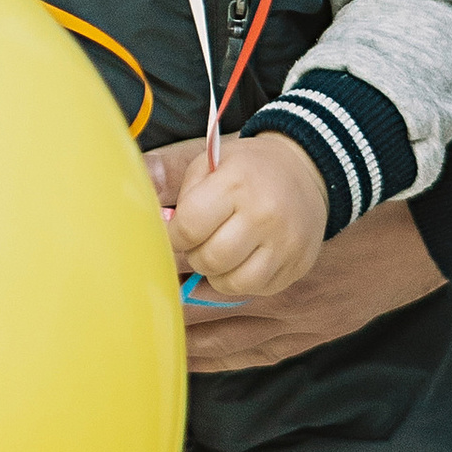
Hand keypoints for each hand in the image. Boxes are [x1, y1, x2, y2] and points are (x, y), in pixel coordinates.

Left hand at [145, 159, 446, 373]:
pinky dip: (212, 359)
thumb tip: (140, 175)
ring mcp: (293, 318)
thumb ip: (193, 168)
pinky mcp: (306, 335)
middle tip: (121, 310)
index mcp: (261, 239)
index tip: (124, 264)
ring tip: (140, 341)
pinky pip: (248, 357)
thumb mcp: (256, 166)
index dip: (151, 267)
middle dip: (157, 310)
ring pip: (218, 341)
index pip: (187, 264)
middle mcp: (275, 287)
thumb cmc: (326, 194)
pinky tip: (186, 357)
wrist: (406, 226)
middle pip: (196, 309)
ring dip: (178, 342)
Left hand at [162, 132, 327, 298]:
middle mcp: (264, 215)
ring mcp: (284, 243)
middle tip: (199, 242)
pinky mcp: (297, 264)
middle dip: (194, 255)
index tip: (175, 232)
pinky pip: (256, 289)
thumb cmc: (246, 170)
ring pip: (232, 283)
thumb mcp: (209, 162)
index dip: (174, 235)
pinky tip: (243, 259)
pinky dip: (241, 280)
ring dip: (217, 273)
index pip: (189, 226)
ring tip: (220, 252)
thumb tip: (147, 215)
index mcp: (236, 183)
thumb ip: (175, 184)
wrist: (304, 171)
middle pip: (209, 259)